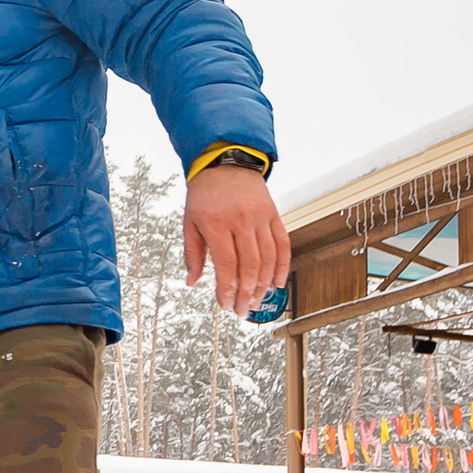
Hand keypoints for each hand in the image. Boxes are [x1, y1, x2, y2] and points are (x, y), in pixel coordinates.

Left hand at [181, 163, 287, 317]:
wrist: (226, 161)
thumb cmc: (205, 192)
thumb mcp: (190, 221)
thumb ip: (192, 253)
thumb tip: (192, 281)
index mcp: (216, 223)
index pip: (227, 265)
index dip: (227, 289)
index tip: (225, 304)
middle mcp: (241, 220)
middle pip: (249, 266)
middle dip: (246, 294)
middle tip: (242, 310)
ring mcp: (260, 217)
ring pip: (268, 258)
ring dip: (263, 285)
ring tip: (256, 301)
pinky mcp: (273, 214)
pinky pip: (283, 244)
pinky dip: (282, 266)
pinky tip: (277, 282)